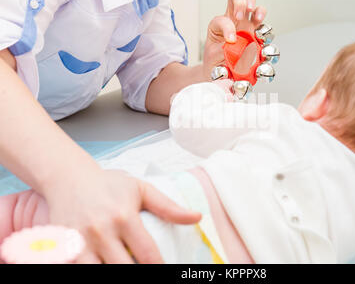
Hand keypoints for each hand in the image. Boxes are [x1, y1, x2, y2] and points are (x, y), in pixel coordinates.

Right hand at [44, 169, 200, 263]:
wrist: (69, 178)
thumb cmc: (109, 185)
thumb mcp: (142, 190)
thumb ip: (169, 207)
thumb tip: (197, 217)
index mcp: (124, 217)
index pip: (148, 254)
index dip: (160, 267)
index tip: (166, 269)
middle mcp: (101, 232)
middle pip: (123, 268)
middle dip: (137, 273)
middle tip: (144, 266)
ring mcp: (80, 242)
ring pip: (97, 272)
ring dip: (112, 271)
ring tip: (123, 264)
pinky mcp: (62, 248)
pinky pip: (75, 267)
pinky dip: (89, 268)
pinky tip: (104, 263)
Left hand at [202, 0, 266, 79]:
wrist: (223, 75)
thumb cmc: (216, 62)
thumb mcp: (212, 56)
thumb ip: (222, 49)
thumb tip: (235, 44)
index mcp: (221, 25)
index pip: (222, 18)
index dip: (227, 27)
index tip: (231, 40)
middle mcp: (235, 22)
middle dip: (241, 2)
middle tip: (240, 16)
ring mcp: (248, 28)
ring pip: (256, 8)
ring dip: (258, 11)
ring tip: (257, 19)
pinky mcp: (259, 38)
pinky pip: (266, 29)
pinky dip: (267, 32)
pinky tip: (263, 38)